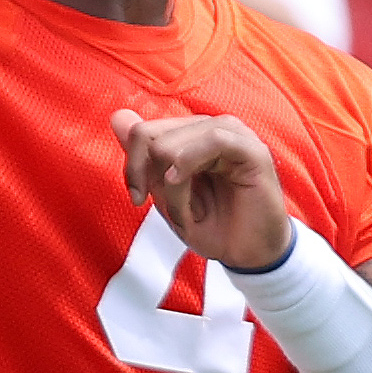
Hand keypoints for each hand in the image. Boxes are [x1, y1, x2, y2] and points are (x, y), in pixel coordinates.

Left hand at [110, 110, 292, 272]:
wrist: (250, 255)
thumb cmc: (214, 226)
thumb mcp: (166, 195)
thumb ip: (144, 158)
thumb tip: (118, 117)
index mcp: (190, 136)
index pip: (143, 131)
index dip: (132, 165)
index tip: (137, 198)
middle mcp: (209, 129)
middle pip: (152, 135)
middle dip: (148, 178)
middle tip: (167, 210)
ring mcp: (232, 135)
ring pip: (175, 142)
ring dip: (172, 187)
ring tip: (185, 212)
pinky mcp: (252, 150)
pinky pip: (213, 140)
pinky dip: (190, 167)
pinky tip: (187, 189)